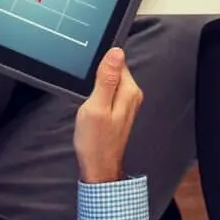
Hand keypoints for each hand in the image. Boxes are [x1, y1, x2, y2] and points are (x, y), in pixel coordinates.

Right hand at [73, 46, 143, 183]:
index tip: (89, 77)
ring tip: (88, 105)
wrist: (98, 167)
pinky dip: (97, 97)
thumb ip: (107, 79)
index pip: (118, 60)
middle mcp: (132, 95)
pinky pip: (108, 93)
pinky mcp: (119, 110)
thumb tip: (116, 52)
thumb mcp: (96, 107)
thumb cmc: (95, 141)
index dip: (100, 64)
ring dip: (96, 88)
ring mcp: (127, 103)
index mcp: (129, 90)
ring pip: (109, 82)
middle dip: (97, 77)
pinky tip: (91, 109)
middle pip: (114, 70)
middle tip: (88, 96)